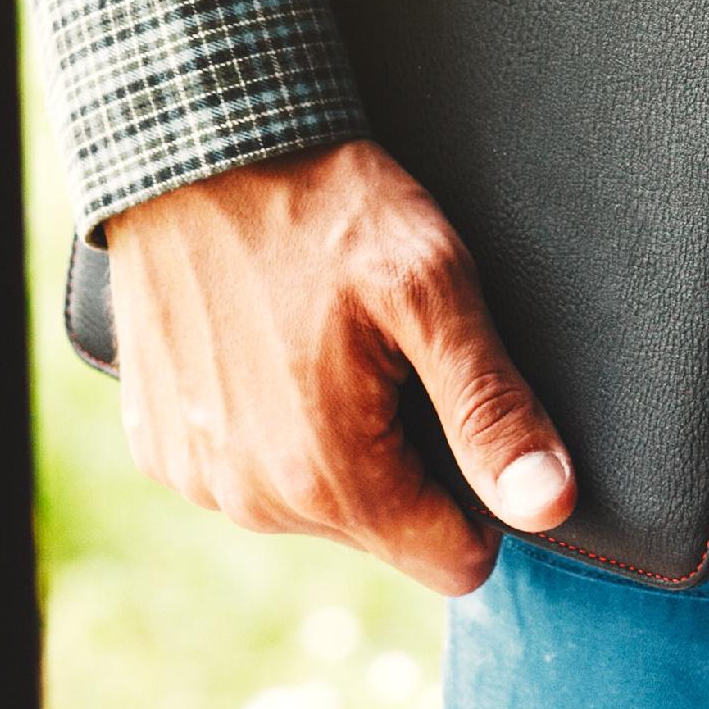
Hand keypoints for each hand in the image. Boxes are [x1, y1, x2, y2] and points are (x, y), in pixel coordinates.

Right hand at [105, 142, 574, 596]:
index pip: (456, 561)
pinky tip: (270, 346)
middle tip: (390, 352)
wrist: (191, 147)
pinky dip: (269, 424)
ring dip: (337, 442)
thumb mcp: (432, 288)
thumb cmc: (323, 208)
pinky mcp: (159, 446)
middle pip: (386, 530)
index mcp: (331, 480)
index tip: (460, 404)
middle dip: (407, 457)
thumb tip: (550, 506)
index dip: (481, 490)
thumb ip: (492, 408)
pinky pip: (247, 472)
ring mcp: (197, 479)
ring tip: (327, 340)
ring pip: (317, 505)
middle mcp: (253, 503)